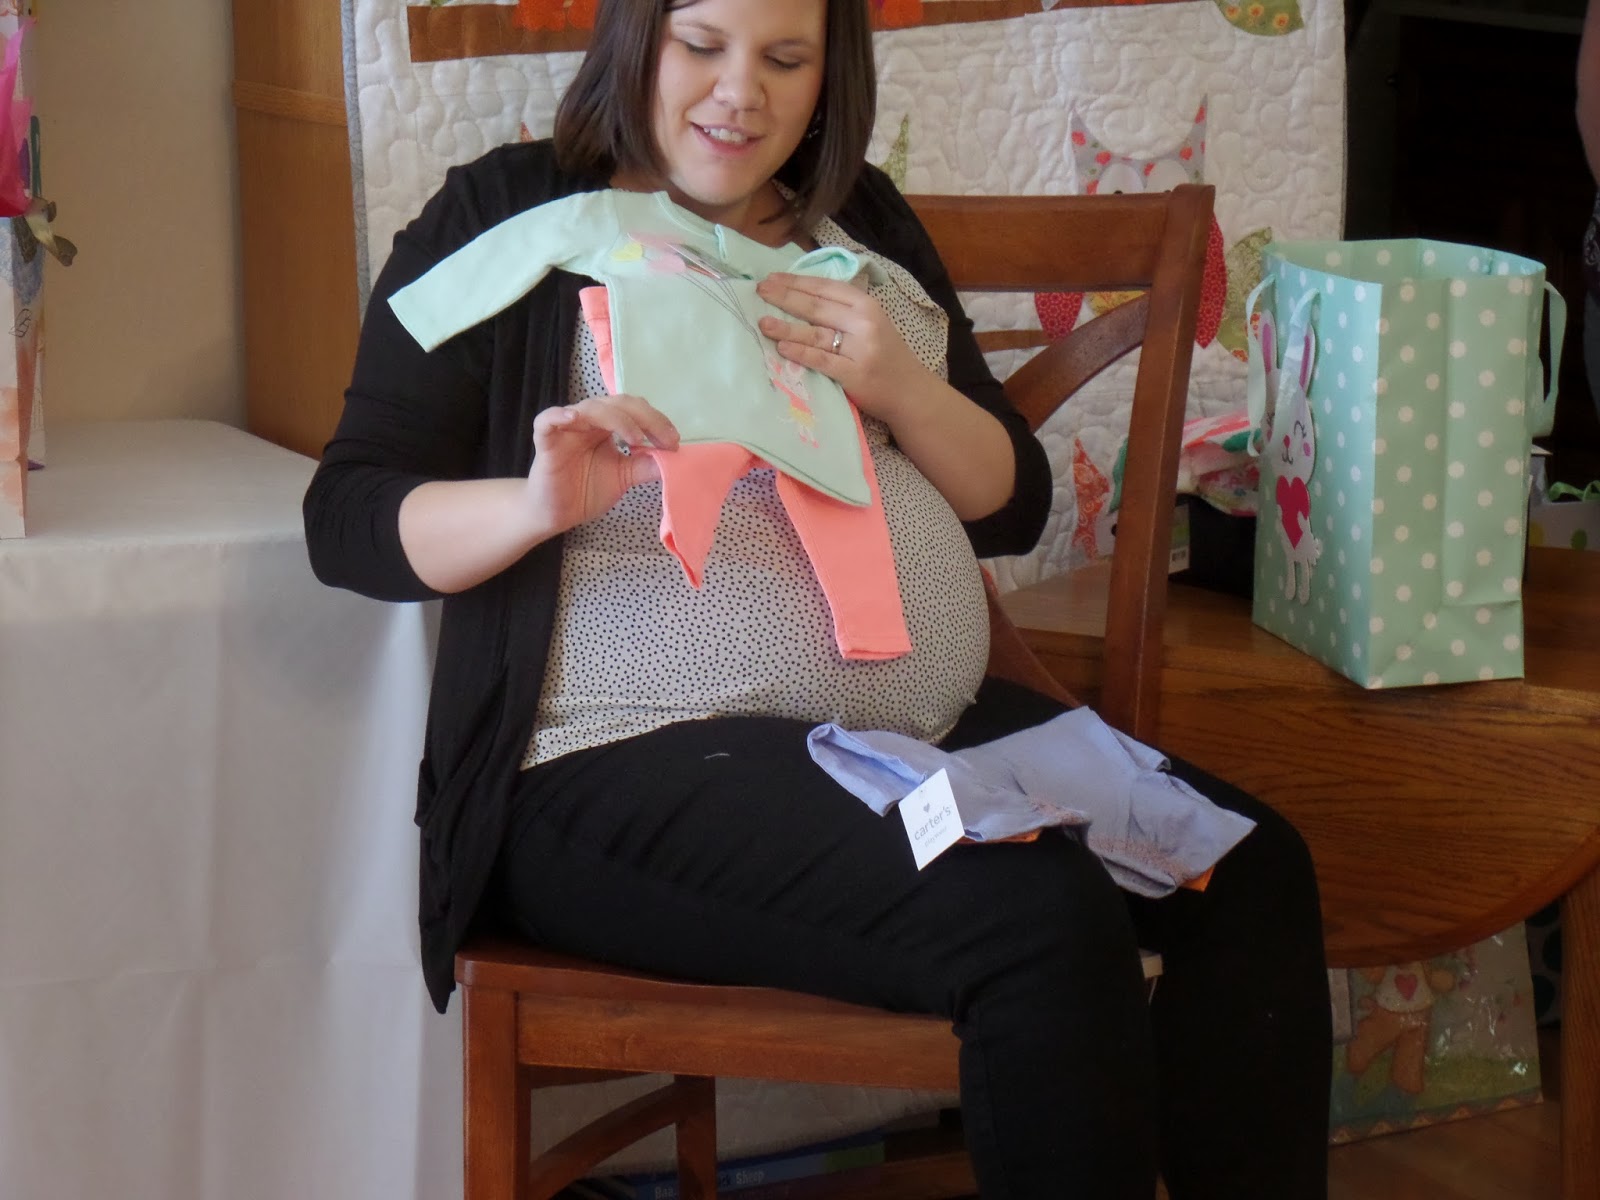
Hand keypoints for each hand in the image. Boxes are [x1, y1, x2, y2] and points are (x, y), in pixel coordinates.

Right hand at [528, 394, 678, 533]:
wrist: (556, 514)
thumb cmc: (586, 491)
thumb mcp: (623, 477)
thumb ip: (644, 466)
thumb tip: (672, 456)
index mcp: (606, 425)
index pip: (633, 410)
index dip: (656, 421)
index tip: (673, 442)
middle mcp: (588, 421)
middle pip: (617, 403)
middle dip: (645, 417)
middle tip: (664, 439)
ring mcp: (566, 428)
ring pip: (591, 408)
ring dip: (617, 419)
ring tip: (635, 438)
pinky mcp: (546, 441)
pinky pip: (547, 420)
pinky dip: (559, 415)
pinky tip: (574, 418)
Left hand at [754, 272, 934, 426]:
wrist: (910, 392)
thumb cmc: (885, 356)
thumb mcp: (872, 323)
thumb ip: (844, 310)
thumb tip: (800, 296)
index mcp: (866, 305)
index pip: (825, 288)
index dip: (796, 282)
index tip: (771, 279)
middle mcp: (864, 323)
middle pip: (816, 307)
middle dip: (784, 298)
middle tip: (759, 292)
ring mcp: (860, 349)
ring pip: (816, 334)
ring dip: (786, 327)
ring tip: (763, 322)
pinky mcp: (854, 374)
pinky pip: (822, 361)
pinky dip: (801, 353)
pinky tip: (782, 348)